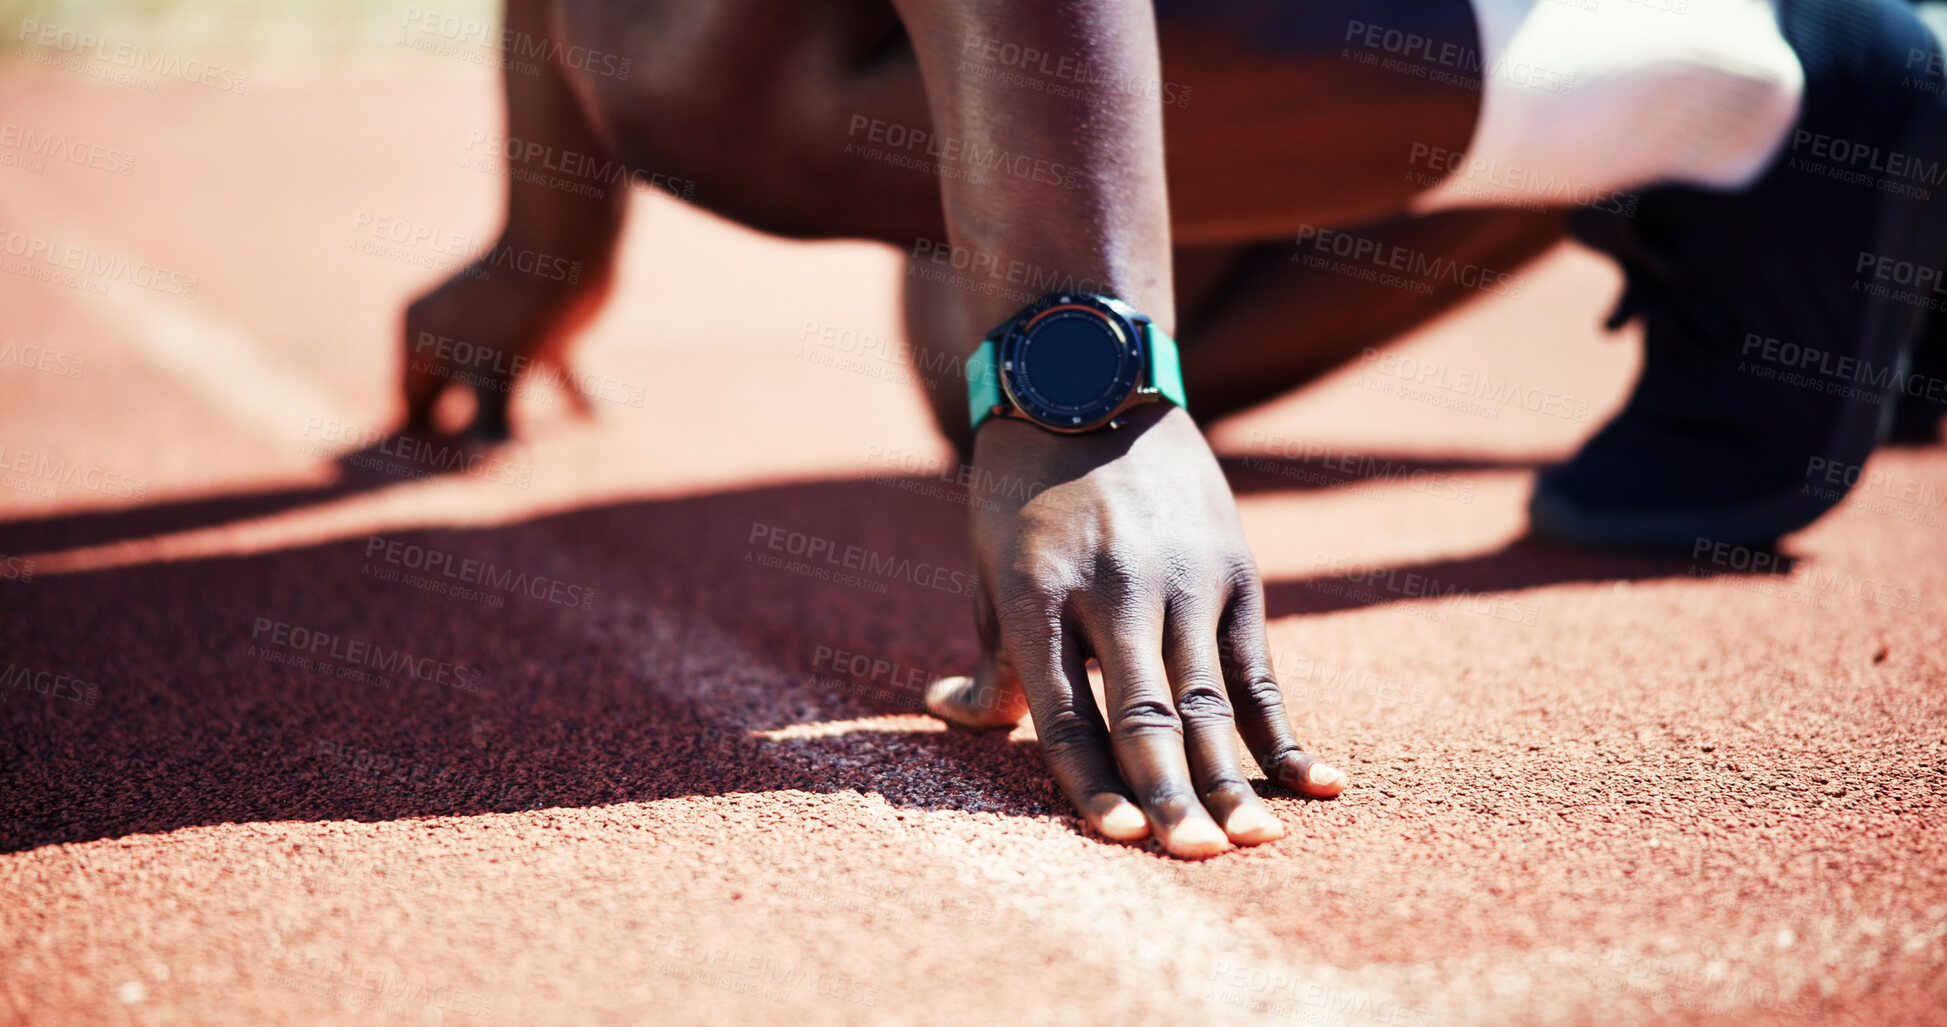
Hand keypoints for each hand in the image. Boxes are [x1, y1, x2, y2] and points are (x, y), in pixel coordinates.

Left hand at [925, 403, 1347, 857]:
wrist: (1091, 378)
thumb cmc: (1023, 491)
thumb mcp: (989, 566)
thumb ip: (992, 655)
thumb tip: (950, 716)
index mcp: (1039, 594)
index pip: (1066, 709)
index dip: (1091, 779)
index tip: (1117, 838)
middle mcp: (1114, 587)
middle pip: (1144, 712)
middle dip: (1169, 794)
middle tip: (1194, 858)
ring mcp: (1182, 576)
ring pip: (1209, 697)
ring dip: (1232, 776)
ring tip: (1253, 840)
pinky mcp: (1235, 568)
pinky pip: (1259, 665)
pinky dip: (1284, 728)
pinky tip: (1312, 781)